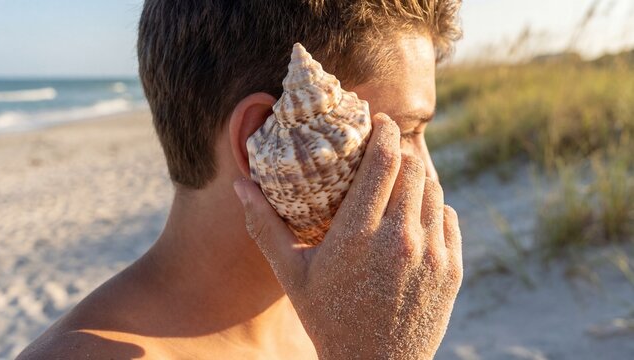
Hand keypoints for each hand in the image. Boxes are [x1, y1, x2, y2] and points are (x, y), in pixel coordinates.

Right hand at [233, 113, 462, 358]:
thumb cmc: (327, 318)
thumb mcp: (292, 274)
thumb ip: (265, 226)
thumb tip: (240, 183)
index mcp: (357, 235)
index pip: (384, 161)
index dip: (385, 131)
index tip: (379, 120)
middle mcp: (400, 239)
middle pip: (413, 168)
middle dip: (400, 150)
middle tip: (386, 149)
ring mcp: (431, 254)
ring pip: (433, 191)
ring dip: (416, 178)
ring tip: (397, 182)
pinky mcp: (451, 269)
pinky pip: (447, 218)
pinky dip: (432, 209)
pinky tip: (412, 218)